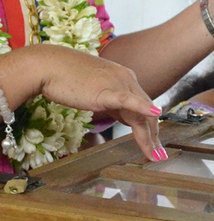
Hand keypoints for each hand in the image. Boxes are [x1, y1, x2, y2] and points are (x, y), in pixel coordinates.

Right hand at [4, 45, 164, 161]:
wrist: (47, 66)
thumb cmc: (66, 78)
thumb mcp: (98, 91)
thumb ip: (114, 103)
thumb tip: (124, 117)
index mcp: (125, 79)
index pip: (144, 105)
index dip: (151, 126)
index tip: (153, 143)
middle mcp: (126, 80)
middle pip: (147, 111)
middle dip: (154, 135)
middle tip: (159, 154)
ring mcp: (118, 84)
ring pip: (140, 113)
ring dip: (148, 136)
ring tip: (154, 154)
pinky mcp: (105, 91)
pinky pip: (127, 100)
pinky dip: (142, 107)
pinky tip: (155, 113)